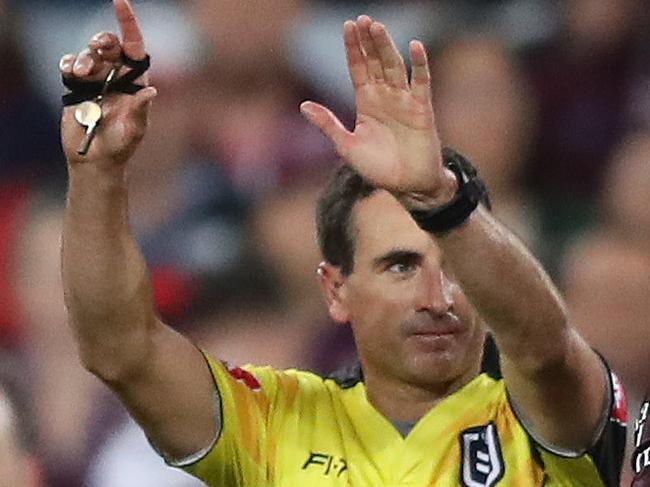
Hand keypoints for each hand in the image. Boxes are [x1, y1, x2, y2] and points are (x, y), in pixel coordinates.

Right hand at [60, 0, 156, 166]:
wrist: (95, 160)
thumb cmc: (120, 147)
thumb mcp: (134, 131)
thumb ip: (140, 111)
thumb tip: (151, 91)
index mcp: (135, 81)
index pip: (134, 46)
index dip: (128, 23)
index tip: (120, 2)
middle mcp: (116, 77)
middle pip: (109, 45)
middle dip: (102, 40)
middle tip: (97, 48)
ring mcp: (95, 80)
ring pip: (88, 54)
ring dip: (83, 57)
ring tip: (81, 73)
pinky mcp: (76, 87)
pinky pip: (69, 65)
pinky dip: (68, 64)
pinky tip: (70, 73)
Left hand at [300, 16, 454, 200]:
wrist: (407, 186)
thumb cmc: (378, 169)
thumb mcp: (347, 147)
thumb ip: (328, 125)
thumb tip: (303, 106)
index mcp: (366, 102)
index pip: (358, 68)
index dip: (353, 48)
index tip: (347, 26)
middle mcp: (385, 96)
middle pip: (375, 62)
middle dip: (368, 41)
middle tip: (362, 19)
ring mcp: (404, 101)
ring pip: (394, 67)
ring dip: (386, 47)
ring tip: (376, 27)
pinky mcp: (422, 109)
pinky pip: (421, 82)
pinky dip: (419, 64)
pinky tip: (414, 46)